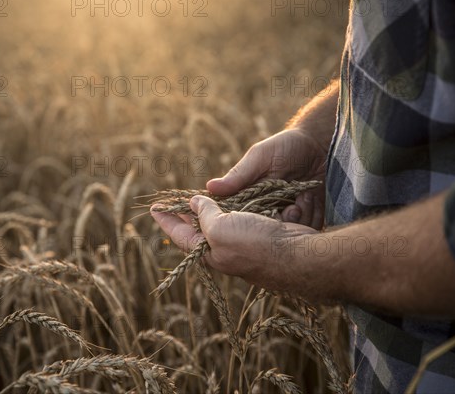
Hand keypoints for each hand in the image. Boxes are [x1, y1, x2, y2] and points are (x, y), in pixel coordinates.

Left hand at [151, 195, 316, 288]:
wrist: (300, 255)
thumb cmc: (256, 244)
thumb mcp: (221, 229)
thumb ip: (205, 216)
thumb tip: (195, 203)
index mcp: (210, 252)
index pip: (180, 236)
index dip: (166, 220)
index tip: (154, 208)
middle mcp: (225, 251)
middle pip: (200, 232)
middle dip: (186, 217)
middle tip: (175, 203)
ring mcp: (245, 245)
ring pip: (222, 225)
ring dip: (211, 211)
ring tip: (200, 199)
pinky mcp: (264, 236)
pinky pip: (242, 221)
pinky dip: (234, 209)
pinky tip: (232, 201)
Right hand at [207, 129, 326, 228]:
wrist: (320, 144)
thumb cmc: (286, 146)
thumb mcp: (259, 158)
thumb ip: (238, 176)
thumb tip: (209, 188)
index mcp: (248, 198)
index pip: (240, 219)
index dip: (248, 222)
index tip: (262, 213)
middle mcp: (266, 211)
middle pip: (265, 233)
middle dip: (278, 221)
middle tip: (290, 206)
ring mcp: (287, 216)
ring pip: (287, 233)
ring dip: (298, 217)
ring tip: (303, 197)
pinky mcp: (308, 218)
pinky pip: (307, 229)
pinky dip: (311, 215)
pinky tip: (312, 198)